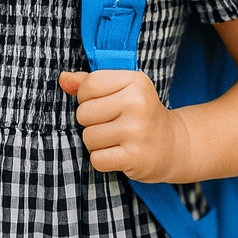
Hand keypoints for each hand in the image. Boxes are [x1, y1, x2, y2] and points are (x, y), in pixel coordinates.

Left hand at [58, 68, 188, 182]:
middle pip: (84, 113)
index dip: (86, 97)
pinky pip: (97, 159)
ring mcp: (137, 131)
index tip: (102, 103)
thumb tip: (63, 79)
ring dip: (96, 142)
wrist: (174, 145)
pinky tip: (118, 153)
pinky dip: (102, 159)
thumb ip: (90, 83)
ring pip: (88, 137)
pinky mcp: (135, 157)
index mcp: (136, 81)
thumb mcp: (122, 90)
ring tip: (115, 139)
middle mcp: (138, 103)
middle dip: (90, 122)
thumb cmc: (140, 113)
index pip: (89, 85)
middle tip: (111, 124)